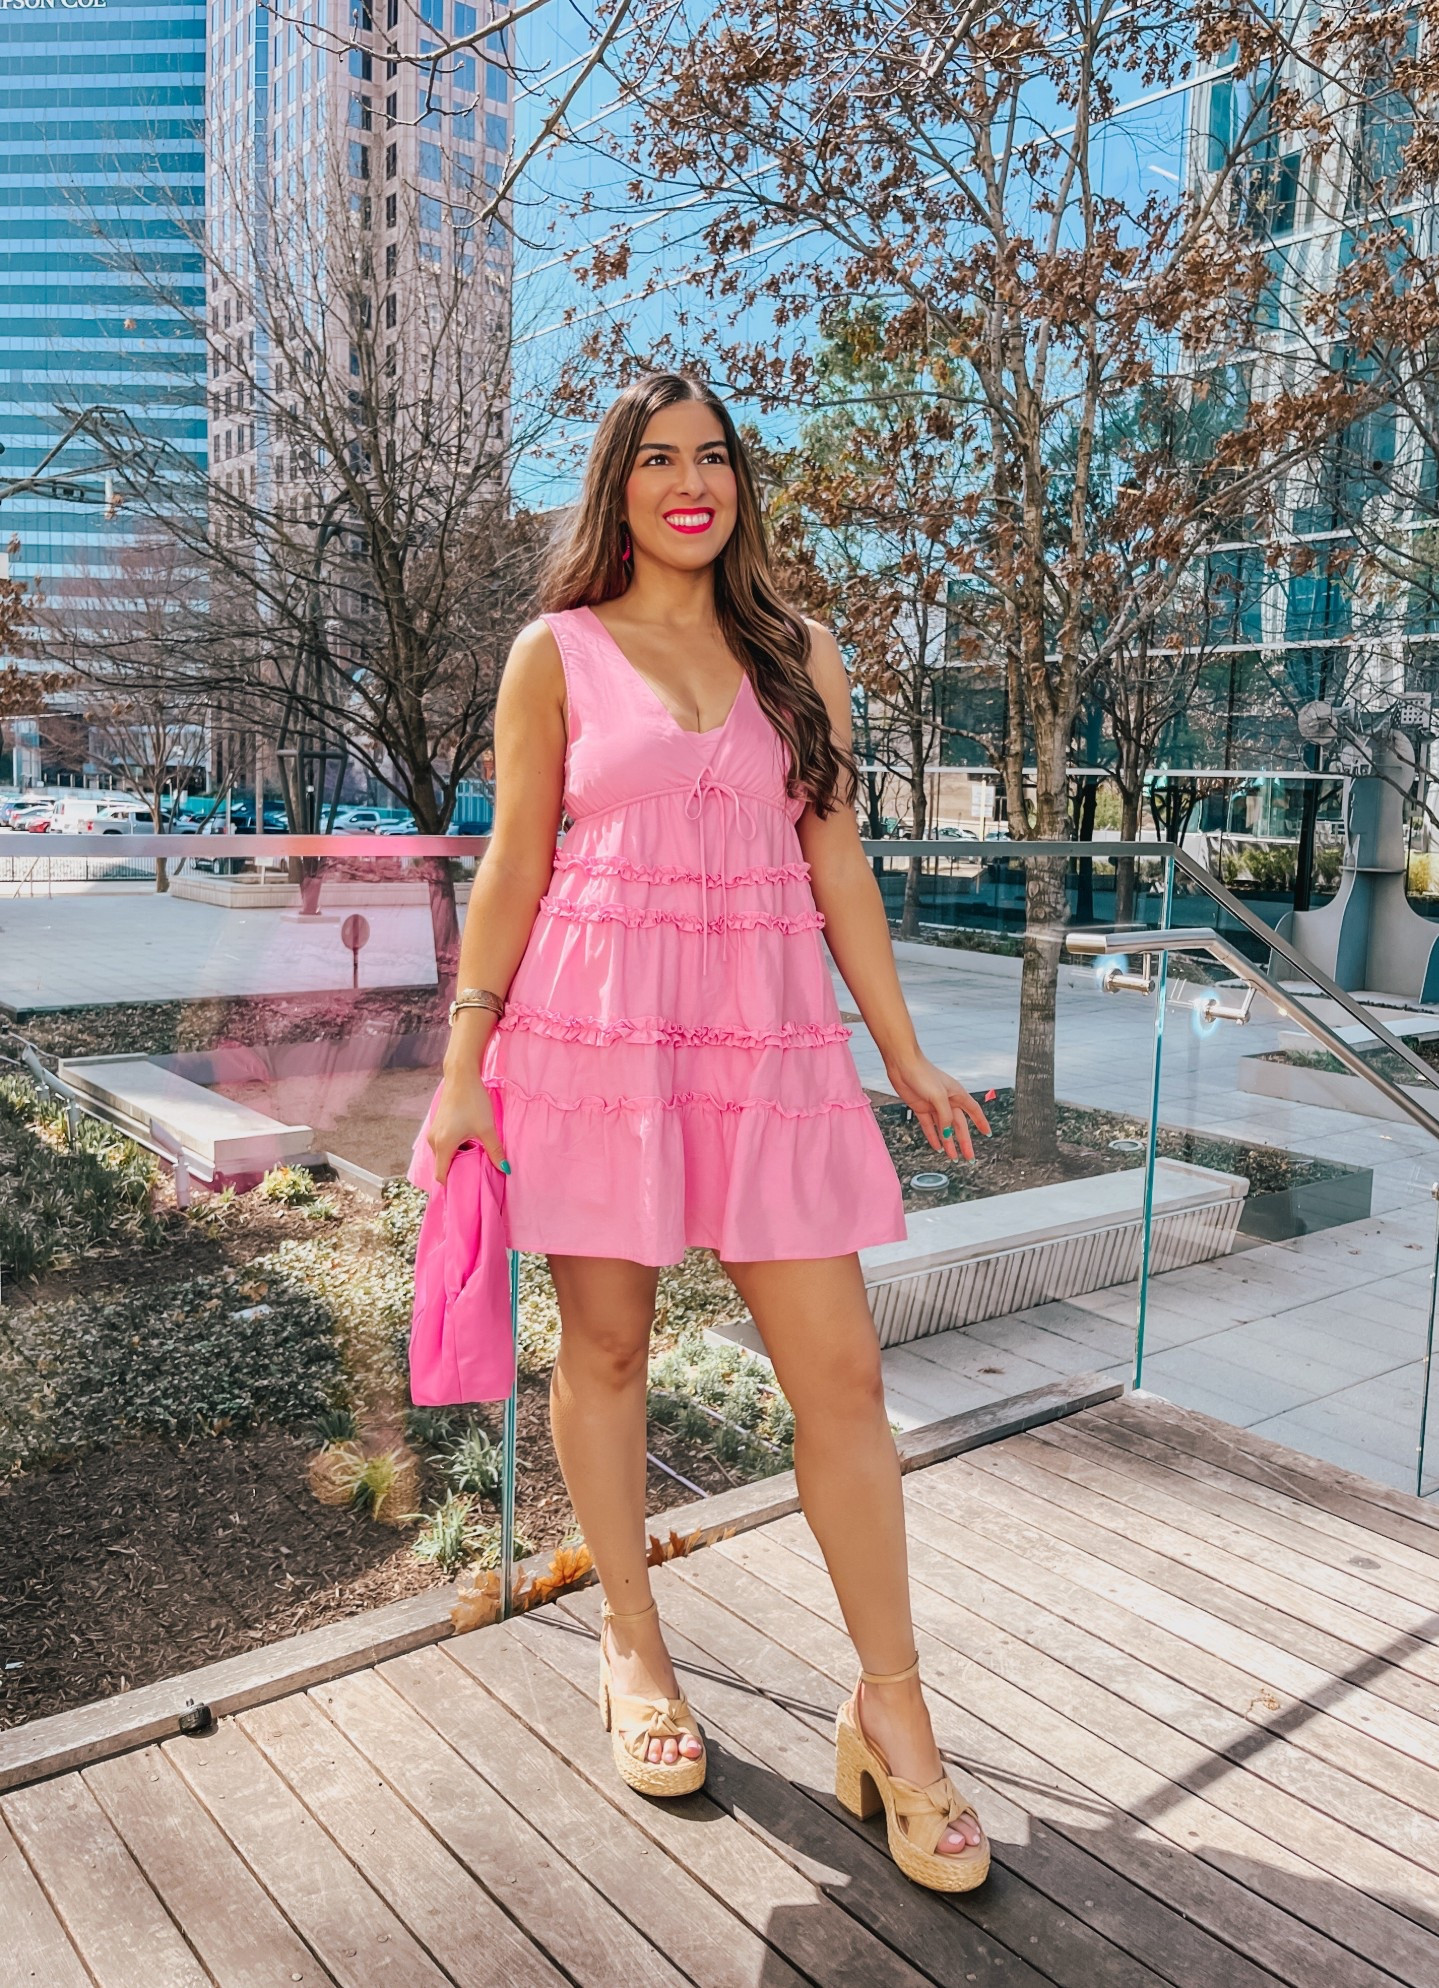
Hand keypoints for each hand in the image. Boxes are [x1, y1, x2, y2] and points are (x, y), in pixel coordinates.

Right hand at [427, 1069, 508, 1185]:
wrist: (462, 1077)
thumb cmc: (473, 1101)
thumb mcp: (487, 1128)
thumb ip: (495, 1151)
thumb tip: (506, 1169)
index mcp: (443, 1145)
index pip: (442, 1175)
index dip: (452, 1185)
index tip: (465, 1189)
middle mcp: (433, 1141)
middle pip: (443, 1166)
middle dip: (457, 1172)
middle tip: (475, 1175)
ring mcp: (434, 1133)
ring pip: (444, 1155)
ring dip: (457, 1158)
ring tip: (475, 1158)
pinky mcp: (437, 1126)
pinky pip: (444, 1145)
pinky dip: (455, 1148)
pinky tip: (470, 1143)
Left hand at [884, 1053, 989, 1162]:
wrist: (902, 1065)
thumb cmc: (923, 1073)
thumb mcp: (939, 1096)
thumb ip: (945, 1116)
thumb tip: (947, 1133)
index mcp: (957, 1094)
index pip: (974, 1111)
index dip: (981, 1122)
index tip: (987, 1134)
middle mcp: (947, 1101)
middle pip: (959, 1125)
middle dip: (964, 1141)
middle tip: (969, 1156)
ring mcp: (934, 1105)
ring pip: (944, 1128)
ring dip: (948, 1142)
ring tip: (952, 1156)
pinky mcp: (921, 1107)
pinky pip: (929, 1126)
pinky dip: (933, 1136)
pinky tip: (936, 1146)